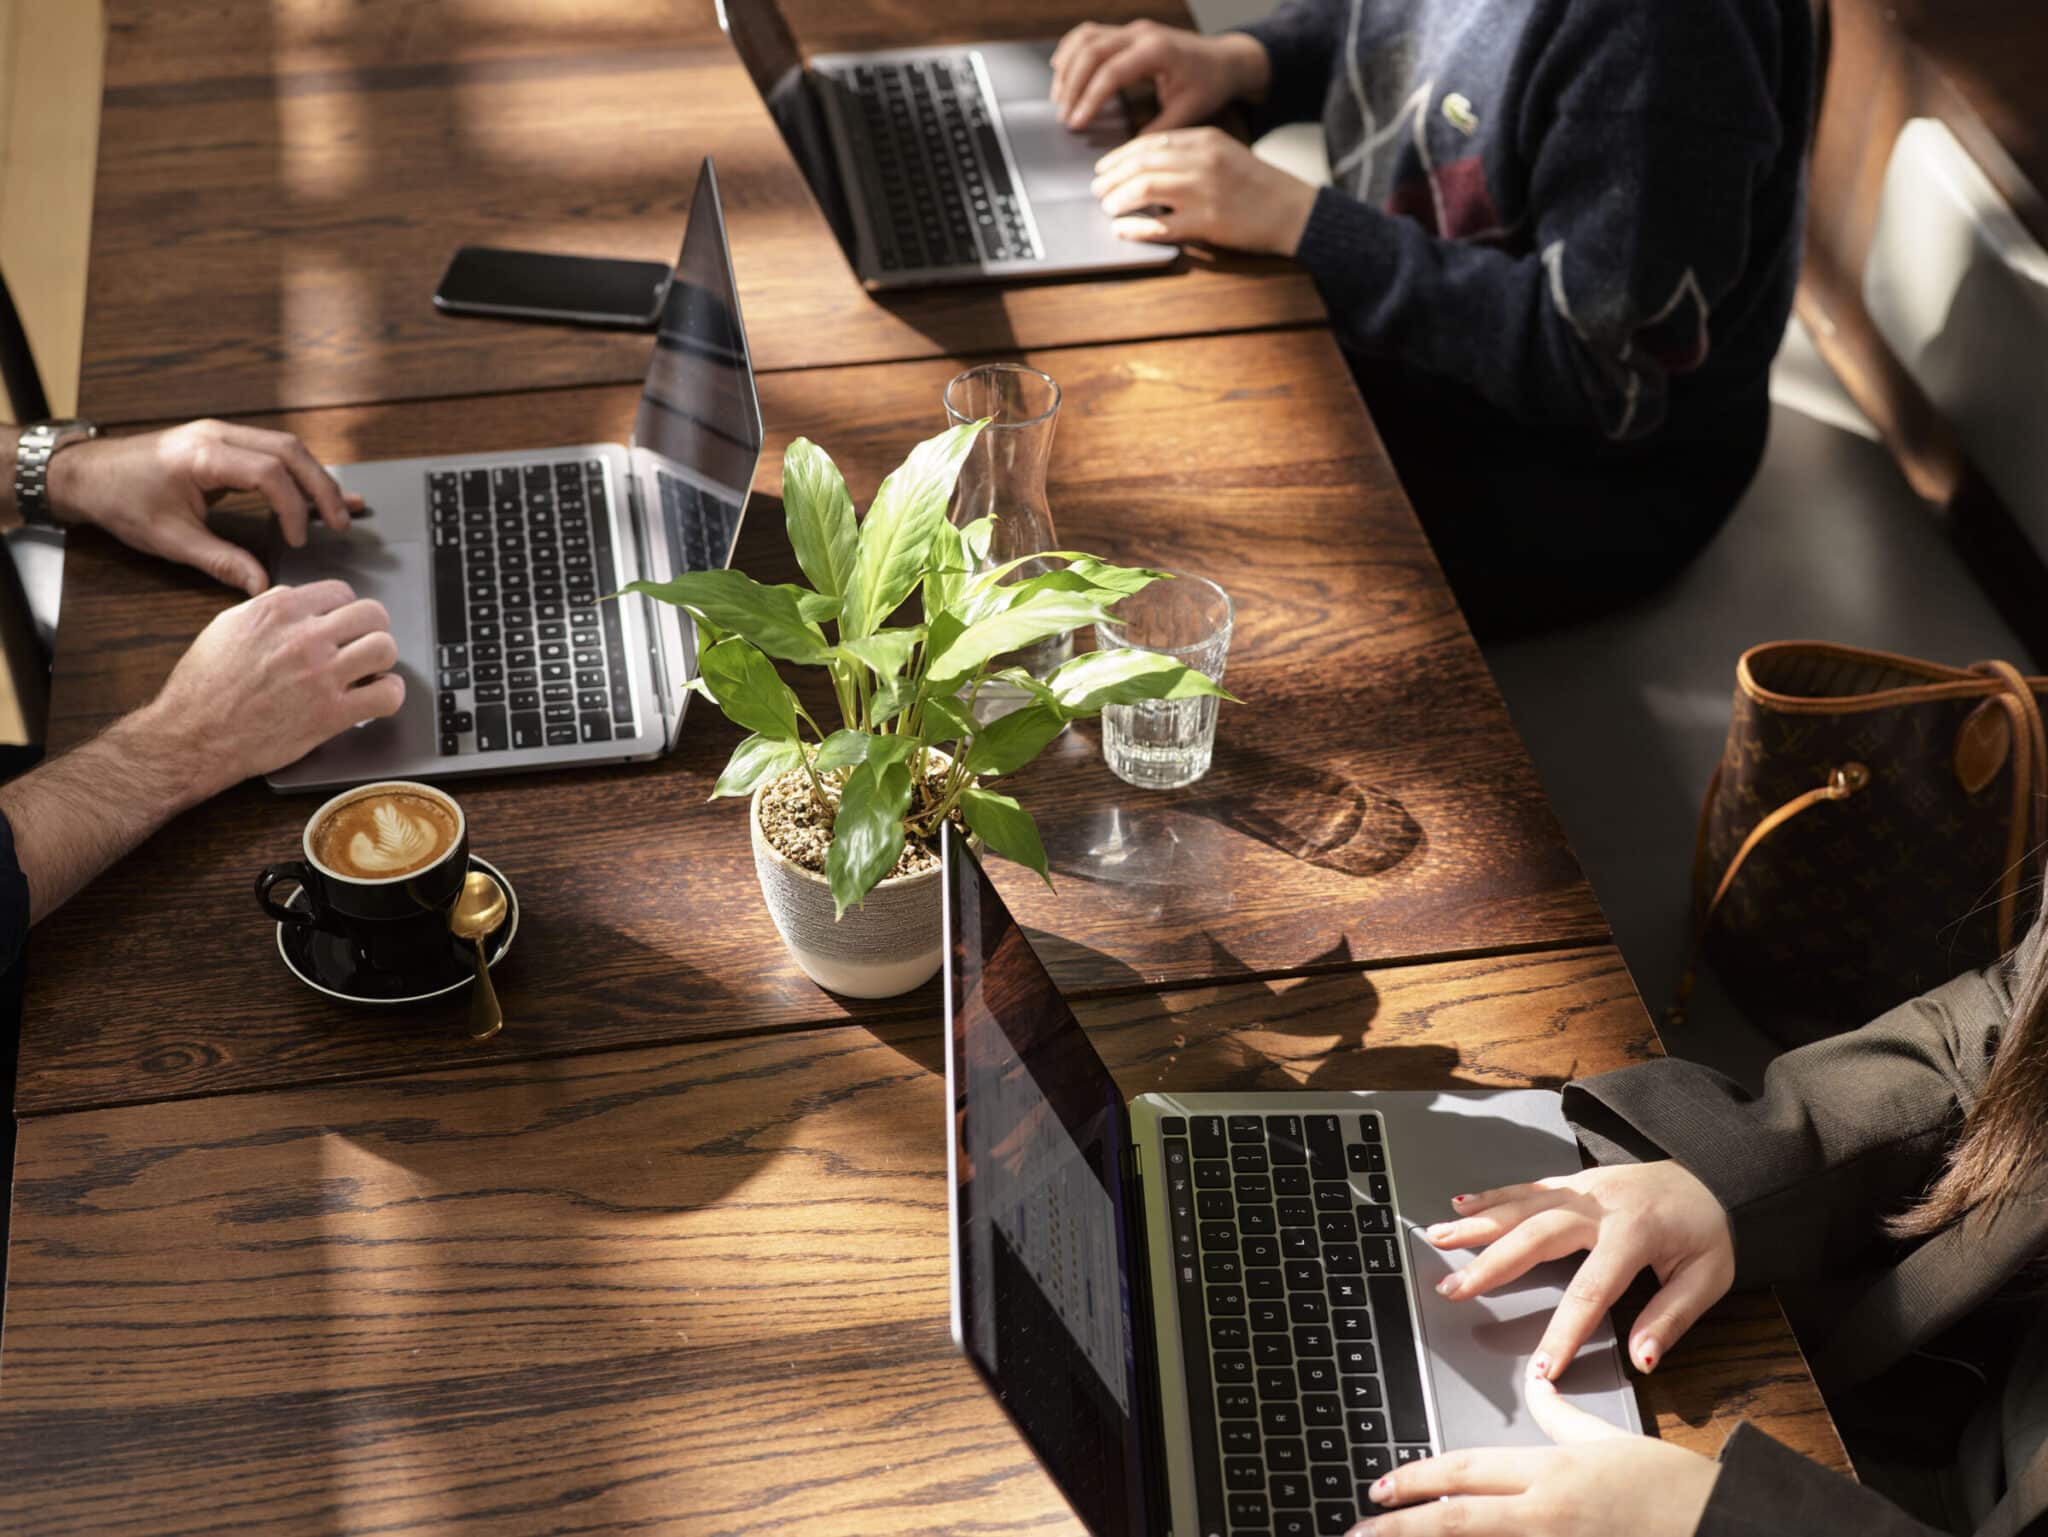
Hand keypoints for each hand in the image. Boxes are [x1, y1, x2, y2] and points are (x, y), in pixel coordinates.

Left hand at [46, 419, 360, 596]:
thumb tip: (261, 586)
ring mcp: (222, 434)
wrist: (88, 474)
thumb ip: (221, 560)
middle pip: (290, 451)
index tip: (297, 541)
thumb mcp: (170, 539)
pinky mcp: (224, 443)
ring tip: (339, 511)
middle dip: (321, 488)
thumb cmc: (121, 501)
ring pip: (287, 447)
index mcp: (203, 455)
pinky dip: (300, 473)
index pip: (269, 473)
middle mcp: (217, 435)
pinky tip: (321, 490)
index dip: (292, 508)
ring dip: (316, 479)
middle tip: (341, 523)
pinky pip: (273, 451)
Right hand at [136, 579, 402, 801]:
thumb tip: (298, 602)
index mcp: (279, 610)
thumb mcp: (227, 627)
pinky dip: (389, 694)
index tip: (342, 624)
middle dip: (371, 629)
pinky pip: (387, 695)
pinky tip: (376, 696)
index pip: (340, 592)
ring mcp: (322, 675)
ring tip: (369, 671)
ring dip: (382, 659)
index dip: (345, 609)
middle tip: (362, 645)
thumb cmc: (204, 685)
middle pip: (371, 615)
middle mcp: (305, 637)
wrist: (193, 735)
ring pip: (385, 648)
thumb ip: (267, 609)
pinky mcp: (332, 713)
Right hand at [1049, 20, 1268, 131]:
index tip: (1077, 123)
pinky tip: (1062, 71)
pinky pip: (1090, 33)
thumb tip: (1129, 154)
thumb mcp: (1188, 112)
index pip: (1111, 71)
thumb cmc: (1209, 84)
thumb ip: (1157, 131)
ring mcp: (1132, 29)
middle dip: (1072, 85)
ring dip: (1068, 66)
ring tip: (1059, 97)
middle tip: (1064, 116)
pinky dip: (1072, 50)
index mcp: (1157, 51)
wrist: (1224, 60)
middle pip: (1091, 50)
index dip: (1089, 98)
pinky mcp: (1127, 32)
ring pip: (1086, 37)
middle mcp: (1141, 33)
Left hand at [1091, 127, 1317, 255]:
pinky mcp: (1207, 223)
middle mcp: (1202, 161)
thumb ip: (1189, 153)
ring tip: (1107, 208)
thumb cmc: (1258, 185)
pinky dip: (1135, 228)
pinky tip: (1122, 230)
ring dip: (1118, 200)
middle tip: (1096, 190)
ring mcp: (1204, 192)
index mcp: (1205, 140)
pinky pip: (1159, 226)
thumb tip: (1145, 163)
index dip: (1119, 157)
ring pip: (1144, 189)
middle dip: (1111, 178)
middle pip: (1141, 164)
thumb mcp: (1225, 154)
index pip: (1149, 143)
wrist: (1294, 211)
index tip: (1103, 168)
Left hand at [1348, 1375, 1720, 1535]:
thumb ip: (1563, 1415)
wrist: (1722, 1524)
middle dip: (1402, 1527)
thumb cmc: (1673, 1488)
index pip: (1467, 1470)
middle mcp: (1547, 1516)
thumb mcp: (1611, 1440)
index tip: (1381, 1486)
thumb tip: (1538, 1384)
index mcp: (1551, 1472)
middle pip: (1459, 1520)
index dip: (1418, 1478)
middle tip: (1360, 1531)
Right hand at [1426, 1161, 1733, 1378]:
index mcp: (1634, 1235)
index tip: (1539, 1367)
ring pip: (1521, 1207)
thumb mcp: (1708, 1279)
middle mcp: (1599, 1207)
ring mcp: (1583, 1189)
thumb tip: (1642, 1360)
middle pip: (1534, 1239)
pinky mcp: (1576, 1181)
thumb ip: (1670, 1319)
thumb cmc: (1711, 1231)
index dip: (1562, 1333)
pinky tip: (1463, 1202)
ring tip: (1437, 1238)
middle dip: (1489, 1266)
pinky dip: (1493, 1195)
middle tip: (1453, 1289)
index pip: (1589, 1292)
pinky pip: (1528, 1188)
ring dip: (1476, 1224)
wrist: (1718, 1175)